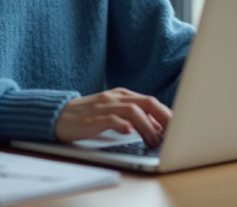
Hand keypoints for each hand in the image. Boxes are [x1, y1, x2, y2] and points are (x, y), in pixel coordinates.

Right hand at [54, 87, 171, 146]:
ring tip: (154, 141)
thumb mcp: (113, 112)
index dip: (166, 114)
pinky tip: (129, 132)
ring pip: (132, 111)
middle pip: (146, 103)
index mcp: (122, 95)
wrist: (58, 115)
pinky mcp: (92, 119)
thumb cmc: (88, 116)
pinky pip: (110, 119)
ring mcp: (103, 107)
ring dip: (147, 127)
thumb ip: (134, 116)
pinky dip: (121, 124)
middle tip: (174, 133)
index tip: (177, 127)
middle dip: (163, 117)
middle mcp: (115, 98)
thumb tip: (158, 127)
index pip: (150, 101)